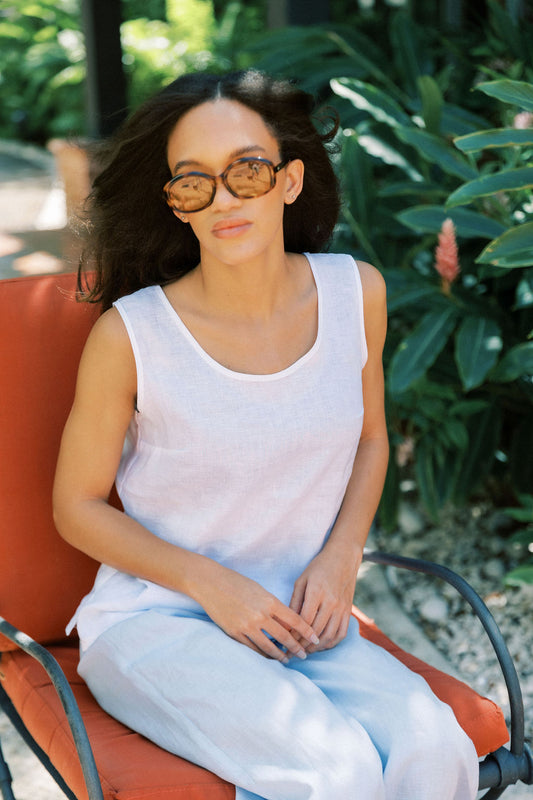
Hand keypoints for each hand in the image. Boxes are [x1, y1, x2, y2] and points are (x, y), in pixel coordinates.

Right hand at [195, 562, 319, 663]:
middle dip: (296, 648)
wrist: (211, 583)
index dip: (307, 631)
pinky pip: (253, 649)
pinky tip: (269, 657)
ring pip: (269, 647)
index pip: (295, 620)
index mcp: (269, 601)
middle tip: (304, 655)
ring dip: (280, 655)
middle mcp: (260, 615)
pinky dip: (263, 654)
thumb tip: (288, 625)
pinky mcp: (235, 633)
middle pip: (284, 637)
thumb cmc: (238, 583)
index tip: (315, 639)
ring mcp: (247, 626)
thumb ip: (274, 607)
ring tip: (287, 659)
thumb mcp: (260, 591)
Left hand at [289, 545, 361, 652]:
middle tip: (292, 652)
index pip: (304, 620)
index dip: (294, 634)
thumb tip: (286, 623)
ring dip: (316, 647)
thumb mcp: (302, 580)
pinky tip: (321, 646)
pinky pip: (341, 633)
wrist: (344, 558)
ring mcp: (342, 607)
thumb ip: (295, 602)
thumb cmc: (319, 567)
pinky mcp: (349, 611)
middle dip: (302, 644)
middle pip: (316, 631)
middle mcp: (331, 602)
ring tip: (304, 651)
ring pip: (329, 635)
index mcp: (317, 592)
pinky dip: (331, 643)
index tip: (284, 642)